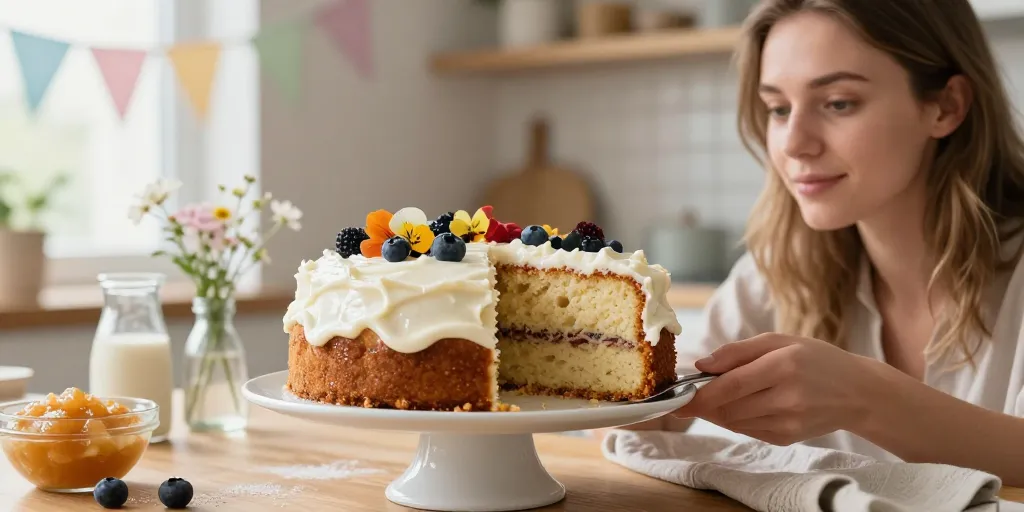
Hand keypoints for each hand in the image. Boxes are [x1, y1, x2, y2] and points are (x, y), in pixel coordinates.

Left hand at [671, 333, 881, 445]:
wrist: (858, 392)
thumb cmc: (815, 359)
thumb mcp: (779, 340)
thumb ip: (737, 352)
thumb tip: (701, 365)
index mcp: (783, 366)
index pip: (729, 385)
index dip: (698, 394)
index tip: (675, 399)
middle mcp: (787, 397)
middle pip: (727, 407)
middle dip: (705, 402)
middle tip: (696, 392)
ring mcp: (788, 421)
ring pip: (734, 421)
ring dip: (720, 410)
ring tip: (730, 394)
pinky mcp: (788, 438)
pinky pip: (748, 431)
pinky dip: (738, 419)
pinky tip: (750, 405)